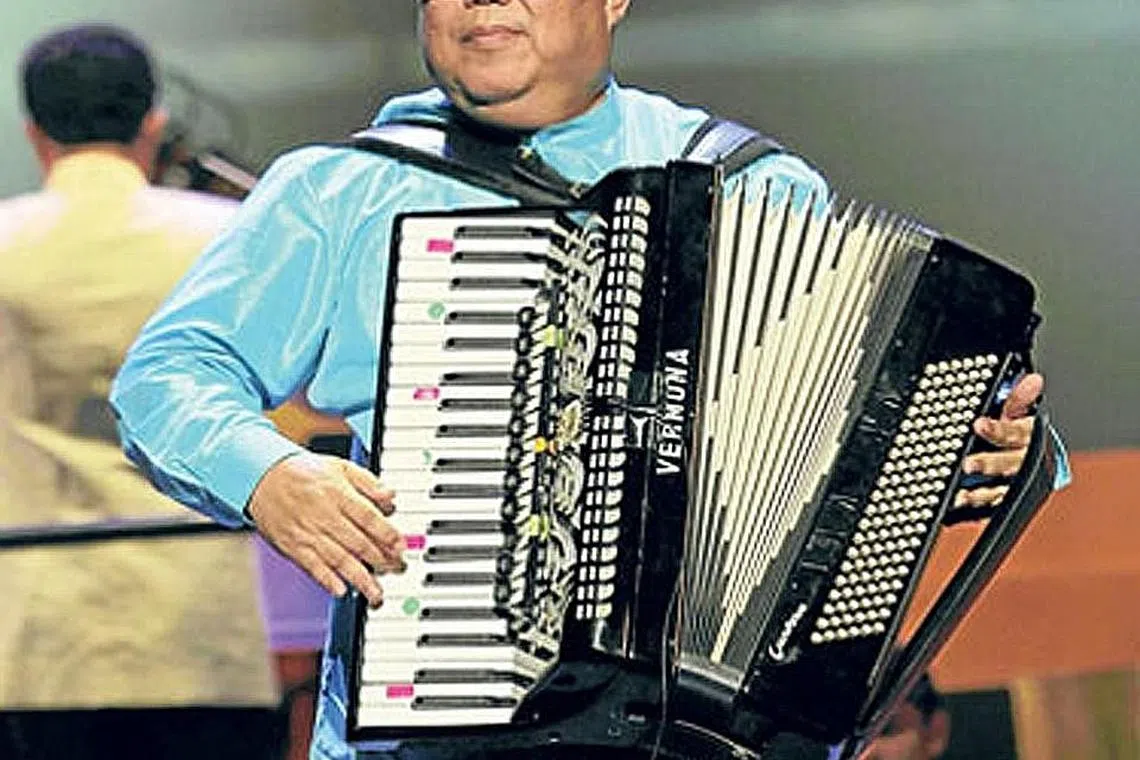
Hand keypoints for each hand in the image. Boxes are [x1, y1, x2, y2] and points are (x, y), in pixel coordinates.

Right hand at [248, 452, 403, 606]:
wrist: (261, 477)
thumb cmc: (304, 472)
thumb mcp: (340, 466)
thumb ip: (368, 482)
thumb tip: (391, 496)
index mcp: (338, 493)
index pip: (368, 517)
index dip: (387, 534)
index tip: (401, 546)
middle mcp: (324, 515)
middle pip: (357, 542)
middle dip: (381, 559)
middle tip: (397, 570)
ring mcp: (308, 533)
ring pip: (338, 559)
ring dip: (359, 578)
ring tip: (376, 593)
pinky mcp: (293, 546)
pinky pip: (312, 566)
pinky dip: (327, 580)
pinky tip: (342, 591)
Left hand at [955, 373, 1043, 507]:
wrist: (1047, 462)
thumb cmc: (1027, 434)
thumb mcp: (1022, 413)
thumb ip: (1020, 399)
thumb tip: (1033, 380)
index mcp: (1030, 437)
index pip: (1016, 432)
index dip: (998, 429)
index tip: (980, 424)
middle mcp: (1026, 462)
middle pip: (1009, 464)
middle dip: (989, 464)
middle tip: (969, 464)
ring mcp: (1018, 483)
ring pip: (1002, 489)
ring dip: (982, 493)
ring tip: (962, 494)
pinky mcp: (1010, 498)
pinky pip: (994, 505)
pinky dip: (978, 506)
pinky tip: (961, 503)